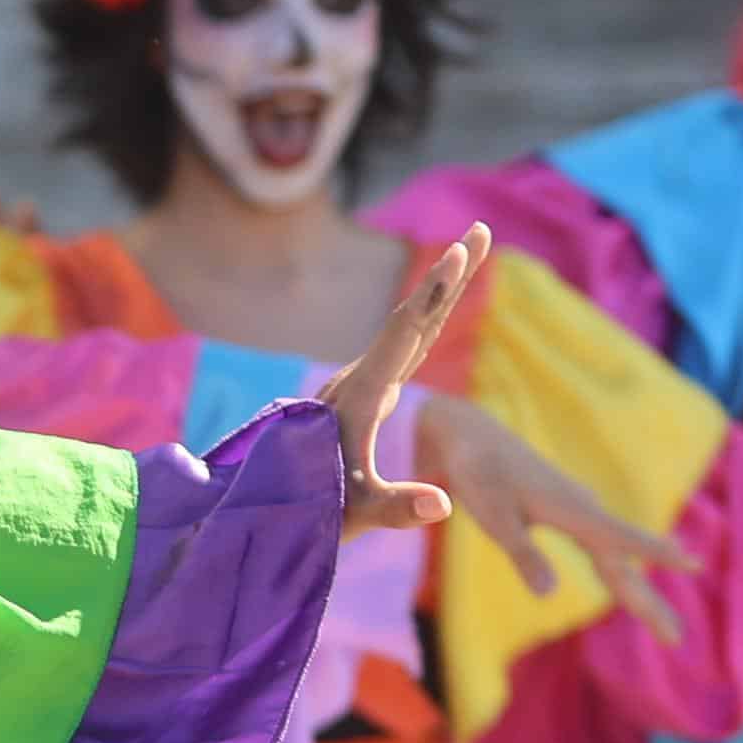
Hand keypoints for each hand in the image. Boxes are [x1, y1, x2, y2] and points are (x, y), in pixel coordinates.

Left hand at [319, 227, 483, 538]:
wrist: (263, 508)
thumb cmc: (308, 509)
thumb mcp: (355, 512)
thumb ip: (395, 508)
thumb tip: (442, 506)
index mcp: (360, 395)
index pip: (402, 335)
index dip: (432, 294)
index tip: (456, 253)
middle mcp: (359, 380)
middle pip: (412, 317)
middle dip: (447, 276)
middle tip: (478, 229)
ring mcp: (362, 385)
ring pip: (409, 328)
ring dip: (440, 292)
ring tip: (468, 251)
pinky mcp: (366, 396)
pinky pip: (403, 348)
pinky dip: (427, 320)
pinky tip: (438, 305)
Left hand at [410, 389, 697, 642]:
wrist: (472, 437)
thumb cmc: (480, 474)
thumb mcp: (495, 518)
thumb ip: (523, 554)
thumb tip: (549, 595)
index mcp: (574, 511)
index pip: (622, 539)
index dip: (655, 552)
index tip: (693, 563)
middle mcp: (586, 511)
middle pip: (622, 566)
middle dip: (647, 603)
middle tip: (674, 640)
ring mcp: (581, 512)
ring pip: (616, 561)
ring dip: (637, 594)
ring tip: (663, 627)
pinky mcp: (570, 513)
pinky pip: (604, 550)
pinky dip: (621, 574)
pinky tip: (628, 584)